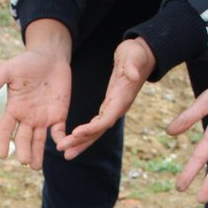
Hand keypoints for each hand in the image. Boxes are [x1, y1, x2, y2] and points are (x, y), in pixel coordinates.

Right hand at [0, 19, 70, 170]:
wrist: (50, 56)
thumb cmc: (26, 62)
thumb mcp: (7, 71)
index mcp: (13, 109)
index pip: (5, 129)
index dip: (3, 142)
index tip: (1, 155)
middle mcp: (26, 118)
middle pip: (23, 138)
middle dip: (23, 150)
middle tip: (23, 161)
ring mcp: (43, 119)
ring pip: (39, 141)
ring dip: (37, 154)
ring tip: (35, 166)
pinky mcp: (59, 116)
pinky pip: (58, 132)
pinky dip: (61, 140)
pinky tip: (61, 147)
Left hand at [57, 37, 153, 159]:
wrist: (142, 55)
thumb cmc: (136, 54)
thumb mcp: (133, 56)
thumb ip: (133, 66)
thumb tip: (133, 75)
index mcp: (122, 99)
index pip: (107, 119)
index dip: (92, 128)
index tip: (76, 133)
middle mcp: (118, 108)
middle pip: (99, 130)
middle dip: (82, 142)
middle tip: (65, 152)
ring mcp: (114, 109)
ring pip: (96, 131)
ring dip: (81, 143)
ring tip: (66, 153)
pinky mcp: (109, 107)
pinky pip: (96, 124)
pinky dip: (84, 134)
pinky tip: (73, 140)